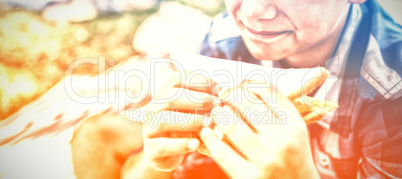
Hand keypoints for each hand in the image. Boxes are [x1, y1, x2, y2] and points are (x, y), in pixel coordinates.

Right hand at [141, 71, 219, 171]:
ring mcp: (148, 129)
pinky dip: (180, 144)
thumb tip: (225, 92)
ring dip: (190, 120)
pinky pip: (163, 145)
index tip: (219, 90)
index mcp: (164, 95)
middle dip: (197, 99)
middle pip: (171, 96)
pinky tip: (196, 144)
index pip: (177, 78)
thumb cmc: (186, 131)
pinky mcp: (150, 150)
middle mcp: (153, 108)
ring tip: (209, 124)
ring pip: (164, 120)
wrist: (169, 156)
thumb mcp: (196, 114)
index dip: (200, 81)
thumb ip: (206, 103)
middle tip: (217, 106)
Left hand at [200, 80, 318, 177]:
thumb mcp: (293, 130)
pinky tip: (207, 132)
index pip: (268, 91)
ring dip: (218, 114)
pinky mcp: (248, 177)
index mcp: (294, 125)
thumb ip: (275, 108)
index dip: (247, 84)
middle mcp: (281, 141)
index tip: (236, 86)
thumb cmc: (292, 156)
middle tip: (222, 96)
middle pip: (247, 103)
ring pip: (231, 125)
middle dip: (229, 95)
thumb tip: (242, 84)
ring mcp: (264, 161)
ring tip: (215, 113)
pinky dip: (209, 139)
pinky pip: (221, 152)